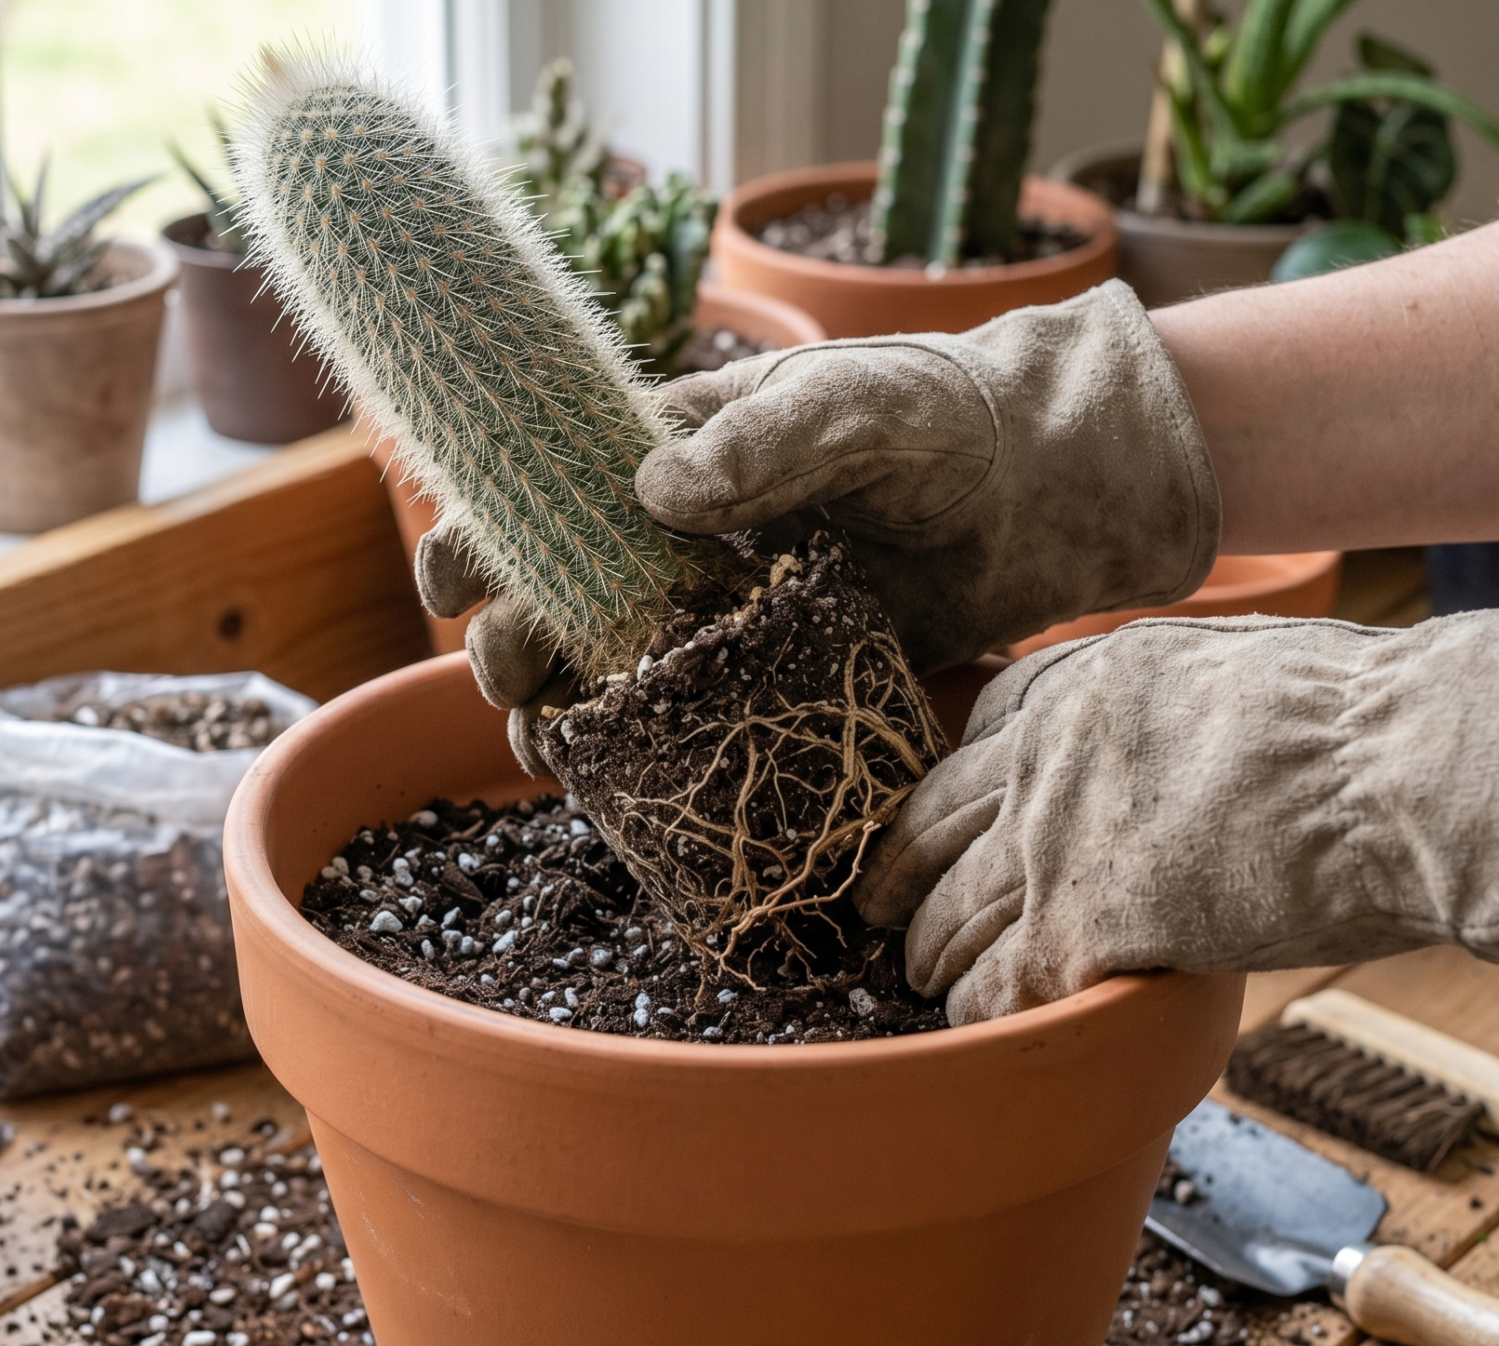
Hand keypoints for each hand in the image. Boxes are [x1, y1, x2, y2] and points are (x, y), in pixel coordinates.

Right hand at [416, 282, 1221, 765]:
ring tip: (548, 747)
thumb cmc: (947, 418)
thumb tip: (654, 488)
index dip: (480, 532)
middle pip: (556, 591)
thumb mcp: (861, 409)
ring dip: (559, 706)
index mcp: (675, 448)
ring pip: (606, 664)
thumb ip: (769, 440)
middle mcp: (679, 532)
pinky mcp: (774, 670)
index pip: (544, 487)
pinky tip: (613, 783)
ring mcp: (723, 606)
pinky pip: (686, 716)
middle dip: (511, 638)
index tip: (449, 583)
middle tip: (514, 677)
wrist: (1049, 486)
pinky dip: (639, 751)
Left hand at [854, 589, 1498, 1024]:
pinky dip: (975, 1010)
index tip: (953, 819)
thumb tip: (1196, 737)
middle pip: (934, 822)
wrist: (1395, 770)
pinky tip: (970, 1029)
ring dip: (928, 951)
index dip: (963, 785)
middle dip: (902, 873)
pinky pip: (993, 982)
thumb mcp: (1236, 670)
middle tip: (879, 910)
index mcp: (1083, 679)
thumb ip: (1176, 706)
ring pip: (946, 908)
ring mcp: (1048, 841)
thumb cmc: (1362, 721)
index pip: (983, 727)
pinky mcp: (1078, 927)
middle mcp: (1042, 753)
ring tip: (921, 980)